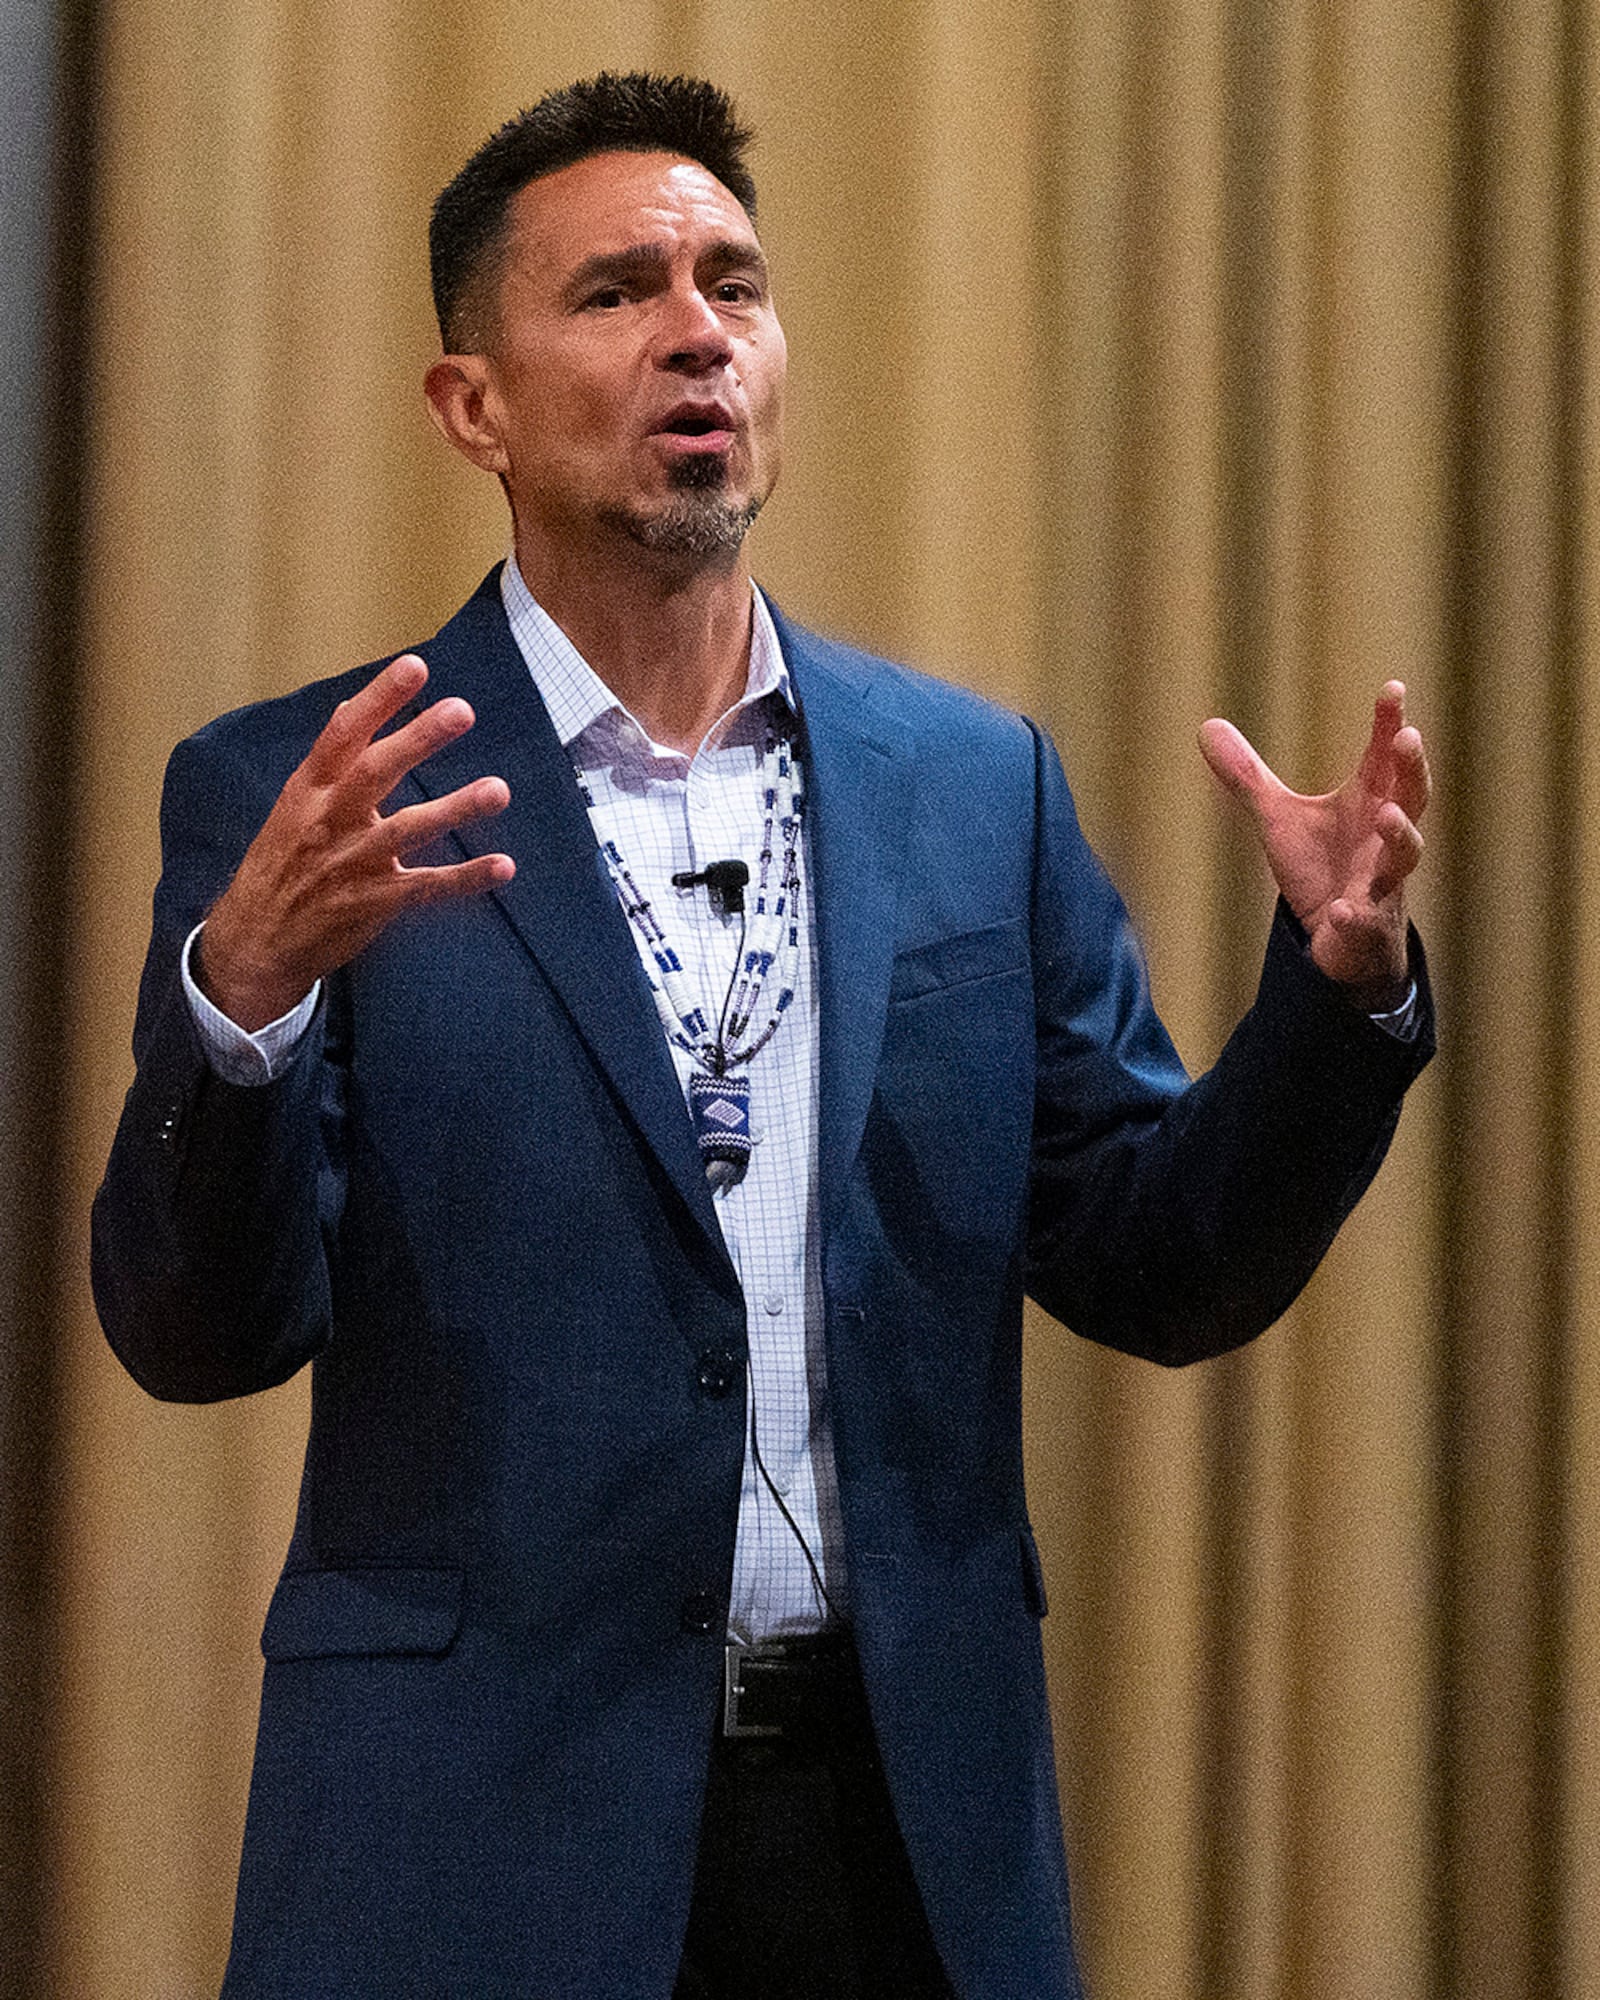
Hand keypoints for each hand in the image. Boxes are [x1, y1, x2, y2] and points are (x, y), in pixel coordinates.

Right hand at [197, 655, 513, 1028]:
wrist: (255, 941)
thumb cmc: (281, 863)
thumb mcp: (294, 805)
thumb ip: (330, 761)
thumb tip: (355, 706)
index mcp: (309, 790)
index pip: (343, 734)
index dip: (378, 699)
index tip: (415, 667)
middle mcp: (330, 820)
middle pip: (375, 772)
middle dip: (418, 740)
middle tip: (461, 710)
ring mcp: (353, 862)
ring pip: (407, 830)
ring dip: (455, 809)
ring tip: (498, 790)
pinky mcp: (374, 902)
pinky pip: (426, 887)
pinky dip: (465, 878)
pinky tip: (503, 865)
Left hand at [1198, 681, 1429, 1009]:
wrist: (1338, 939)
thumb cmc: (1320, 868)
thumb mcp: (1279, 818)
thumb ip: (1249, 777)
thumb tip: (1206, 725)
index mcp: (1367, 804)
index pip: (1384, 758)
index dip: (1390, 725)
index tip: (1392, 690)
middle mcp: (1383, 837)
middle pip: (1411, 796)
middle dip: (1412, 768)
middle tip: (1409, 737)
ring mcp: (1380, 881)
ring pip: (1404, 856)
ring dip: (1400, 835)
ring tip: (1388, 814)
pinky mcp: (1367, 924)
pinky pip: (1365, 920)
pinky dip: (1354, 916)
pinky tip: (1340, 912)